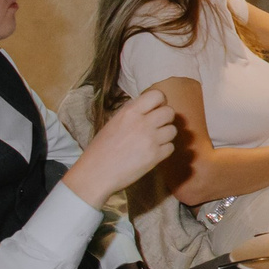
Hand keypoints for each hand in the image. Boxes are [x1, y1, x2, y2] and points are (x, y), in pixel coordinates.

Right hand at [65, 86, 177, 202]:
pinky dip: (164, 150)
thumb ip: (131, 113)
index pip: (157, 95)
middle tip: (157, 126)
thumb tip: (147, 106)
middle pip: (169, 112)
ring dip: (166, 135)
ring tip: (154, 141)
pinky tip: (152, 152)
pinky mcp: (155, 156)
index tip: (155, 109)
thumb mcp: (113, 122)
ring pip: (173, 130)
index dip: (160, 102)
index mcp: (130, 112)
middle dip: (165, 119)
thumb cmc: (100, 149)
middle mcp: (142, 123)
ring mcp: (150, 140)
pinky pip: (170, 147)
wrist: (96, 173)